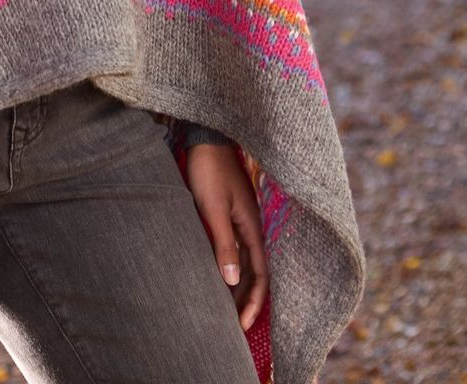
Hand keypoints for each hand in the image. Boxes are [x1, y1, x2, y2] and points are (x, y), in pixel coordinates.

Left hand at [184, 143, 269, 331]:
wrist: (206, 139)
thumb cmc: (209, 171)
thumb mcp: (214, 208)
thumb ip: (224, 243)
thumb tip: (232, 281)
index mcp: (253, 228)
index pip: (260, 277)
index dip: (253, 303)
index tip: (241, 326)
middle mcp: (252, 228)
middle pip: (254, 274)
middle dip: (247, 301)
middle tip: (234, 327)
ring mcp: (242, 221)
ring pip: (244, 262)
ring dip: (238, 286)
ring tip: (226, 309)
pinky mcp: (230, 214)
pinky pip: (235, 248)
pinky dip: (230, 267)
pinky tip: (218, 276)